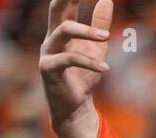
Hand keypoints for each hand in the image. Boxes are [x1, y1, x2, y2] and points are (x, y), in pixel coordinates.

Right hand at [40, 0, 113, 137]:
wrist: (75, 109)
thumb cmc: (83, 77)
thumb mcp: (96, 48)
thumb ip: (99, 24)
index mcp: (61, 30)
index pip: (66, 4)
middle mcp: (52, 37)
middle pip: (56, 7)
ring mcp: (48, 52)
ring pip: (64, 30)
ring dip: (87, 31)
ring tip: (107, 37)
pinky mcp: (49, 69)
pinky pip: (70, 59)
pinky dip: (89, 62)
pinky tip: (105, 69)